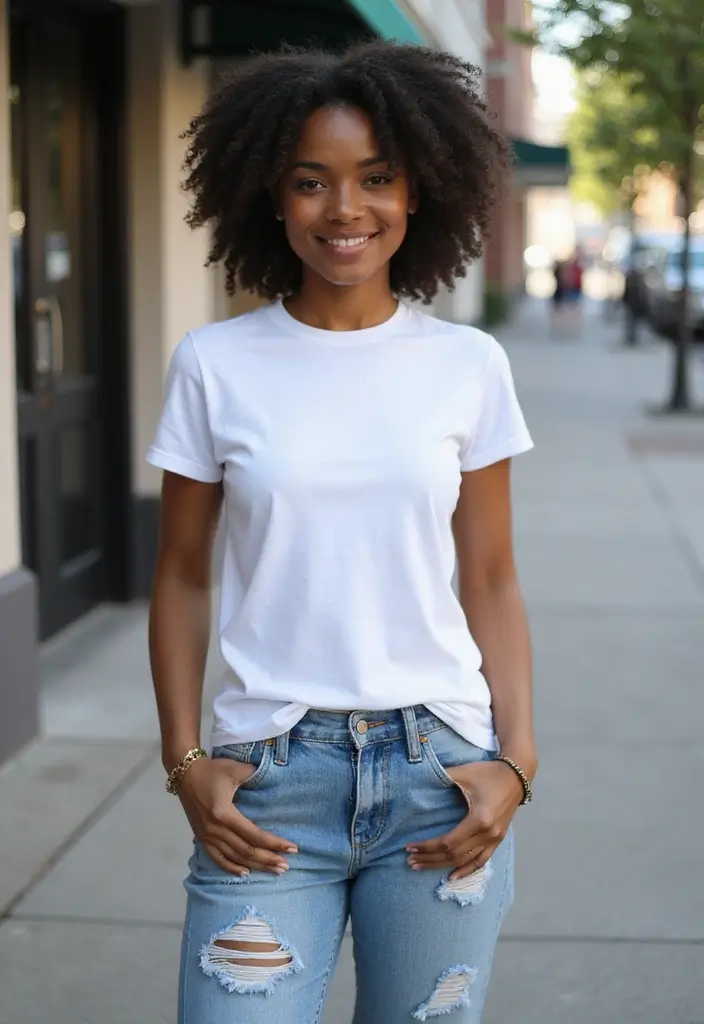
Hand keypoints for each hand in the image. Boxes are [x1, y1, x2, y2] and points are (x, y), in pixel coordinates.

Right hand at [177, 757, 297, 876]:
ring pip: (235, 857)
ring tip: (274, 870)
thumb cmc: (212, 770)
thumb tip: (273, 779)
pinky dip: (231, 867)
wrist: (184, 774)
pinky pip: (217, 858)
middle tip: (286, 866)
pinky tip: (246, 873)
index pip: (254, 834)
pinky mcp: (202, 838)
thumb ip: (255, 774)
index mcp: (225, 813)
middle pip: (246, 851)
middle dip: (268, 859)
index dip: (274, 843)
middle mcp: (216, 829)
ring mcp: (207, 836)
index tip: (292, 848)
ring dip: (256, 866)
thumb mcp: (235, 769)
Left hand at [406, 760, 523, 879]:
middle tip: (410, 861)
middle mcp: (488, 834)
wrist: (516, 776)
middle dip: (430, 859)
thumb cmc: (488, 773)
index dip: (427, 847)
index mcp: (479, 819)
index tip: (410, 847)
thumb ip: (441, 777)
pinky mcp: (498, 840)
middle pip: (454, 855)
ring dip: (442, 866)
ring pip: (465, 861)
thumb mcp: (463, 773)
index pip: (448, 842)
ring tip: (422, 866)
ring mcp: (495, 839)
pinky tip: (452, 877)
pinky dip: (466, 870)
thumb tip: (419, 780)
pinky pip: (481, 861)